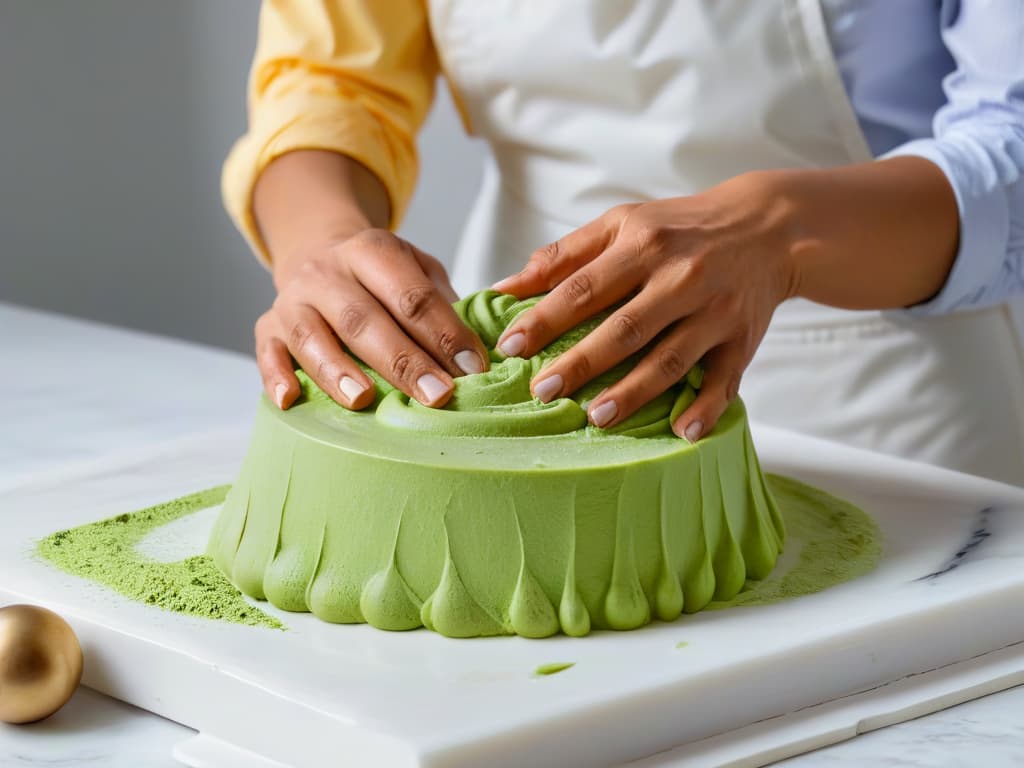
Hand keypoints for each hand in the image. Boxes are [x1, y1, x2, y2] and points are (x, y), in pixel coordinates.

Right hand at [256, 229, 489, 410]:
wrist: (316, 252)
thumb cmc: (381, 277)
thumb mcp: (416, 268)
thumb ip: (441, 301)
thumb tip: (476, 352)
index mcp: (371, 250)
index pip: (411, 295)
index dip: (444, 332)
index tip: (472, 368)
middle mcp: (326, 272)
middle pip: (364, 318)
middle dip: (403, 361)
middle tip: (436, 395)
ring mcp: (292, 300)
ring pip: (311, 336)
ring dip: (338, 371)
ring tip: (364, 400)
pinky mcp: (266, 327)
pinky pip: (266, 352)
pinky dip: (276, 376)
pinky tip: (290, 400)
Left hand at [491, 172, 797, 440]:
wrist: (768, 227)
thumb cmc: (678, 228)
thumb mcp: (622, 223)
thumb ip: (563, 256)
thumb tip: (504, 288)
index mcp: (643, 244)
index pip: (584, 287)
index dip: (545, 318)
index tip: (510, 346)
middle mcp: (681, 277)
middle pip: (624, 327)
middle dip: (581, 362)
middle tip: (542, 392)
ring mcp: (714, 311)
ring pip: (670, 358)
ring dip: (633, 391)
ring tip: (596, 418)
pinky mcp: (742, 340)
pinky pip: (724, 380)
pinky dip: (705, 408)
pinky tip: (680, 431)